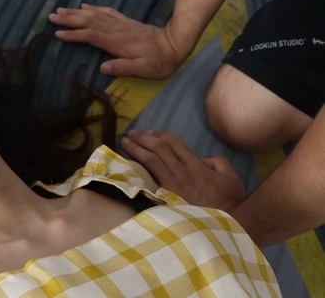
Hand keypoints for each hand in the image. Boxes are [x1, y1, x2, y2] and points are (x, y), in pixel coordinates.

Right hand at [49, 4, 186, 78]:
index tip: (58, 33)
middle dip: (69, 18)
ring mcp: (120, 24)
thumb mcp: (143, 69)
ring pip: (94, 15)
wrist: (175, 44)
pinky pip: (106, 12)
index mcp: (116, 42)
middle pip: (88, 21)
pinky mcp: (125, 21)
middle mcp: (115, 30)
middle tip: (52, 16)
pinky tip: (85, 6)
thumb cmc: (159, 61)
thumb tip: (102, 67)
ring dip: (76, 12)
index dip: (73, 34)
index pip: (90, 35)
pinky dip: (93, 8)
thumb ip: (123, 67)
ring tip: (61, 10)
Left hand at [121, 130, 245, 210]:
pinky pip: (150, 179)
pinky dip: (139, 169)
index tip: (149, 132)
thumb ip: (215, 161)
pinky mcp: (167, 197)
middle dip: (143, 139)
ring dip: (136, 150)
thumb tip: (200, 159)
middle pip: (158, 149)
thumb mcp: (230, 175)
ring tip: (125, 143)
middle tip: (130, 133)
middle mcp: (181, 173)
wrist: (228, 222)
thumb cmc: (230, 200)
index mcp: (195, 166)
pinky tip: (129, 164)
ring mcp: (172, 186)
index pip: (174, 144)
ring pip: (151, 162)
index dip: (159, 135)